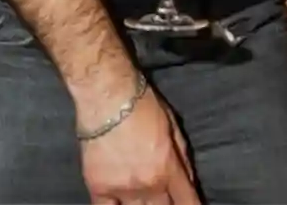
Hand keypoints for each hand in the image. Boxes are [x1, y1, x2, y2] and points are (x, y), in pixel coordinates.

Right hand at [80, 88, 198, 204]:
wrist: (106, 93)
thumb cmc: (141, 102)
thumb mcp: (171, 124)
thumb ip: (182, 156)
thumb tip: (189, 181)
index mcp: (168, 168)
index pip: (187, 202)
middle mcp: (148, 184)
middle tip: (161, 195)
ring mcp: (122, 188)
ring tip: (142, 197)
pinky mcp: (98, 186)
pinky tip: (118, 203)